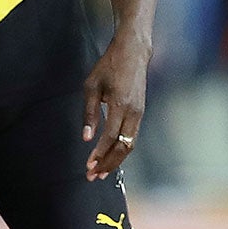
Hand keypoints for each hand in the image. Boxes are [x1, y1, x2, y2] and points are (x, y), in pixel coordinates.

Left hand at [82, 33, 147, 179]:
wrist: (133, 52)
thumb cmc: (109, 66)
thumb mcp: (92, 86)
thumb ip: (89, 113)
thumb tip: (86, 138)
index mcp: (120, 105)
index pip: (109, 137)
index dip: (99, 154)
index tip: (88, 165)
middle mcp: (133, 112)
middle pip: (123, 147)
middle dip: (108, 164)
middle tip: (94, 176)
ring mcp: (140, 113)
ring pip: (129, 145)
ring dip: (116, 160)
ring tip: (101, 171)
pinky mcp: (141, 112)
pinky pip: (132, 137)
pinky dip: (122, 149)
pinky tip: (111, 155)